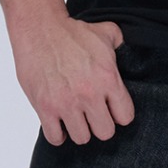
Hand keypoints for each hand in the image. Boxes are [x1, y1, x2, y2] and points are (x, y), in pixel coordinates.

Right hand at [10, 14, 135, 146]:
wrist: (40, 29)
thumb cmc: (72, 32)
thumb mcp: (106, 32)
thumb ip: (121, 45)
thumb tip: (127, 51)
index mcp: (108, 78)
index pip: (125, 117)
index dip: (119, 114)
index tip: (111, 109)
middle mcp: (90, 94)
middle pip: (105, 132)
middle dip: (100, 124)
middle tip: (93, 114)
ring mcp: (66, 103)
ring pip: (82, 138)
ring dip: (79, 129)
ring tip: (75, 117)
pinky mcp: (45, 108)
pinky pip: (55, 138)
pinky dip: (57, 133)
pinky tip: (58, 122)